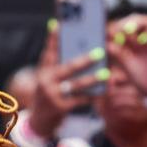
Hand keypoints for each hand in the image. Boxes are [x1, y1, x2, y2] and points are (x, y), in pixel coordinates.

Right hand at [26, 22, 107, 139]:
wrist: (39, 121)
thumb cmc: (49, 91)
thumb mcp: (47, 76)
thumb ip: (55, 58)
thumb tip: (59, 29)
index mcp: (43, 70)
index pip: (50, 51)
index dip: (55, 38)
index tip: (61, 25)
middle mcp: (46, 81)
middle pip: (68, 67)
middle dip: (85, 60)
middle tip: (99, 53)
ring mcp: (52, 95)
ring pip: (77, 84)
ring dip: (93, 79)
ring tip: (106, 73)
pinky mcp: (61, 108)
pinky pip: (81, 100)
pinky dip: (92, 94)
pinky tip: (103, 89)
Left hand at [106, 12, 146, 100]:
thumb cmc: (136, 72)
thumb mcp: (125, 63)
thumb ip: (118, 53)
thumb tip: (107, 44)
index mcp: (132, 35)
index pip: (124, 23)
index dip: (117, 24)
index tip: (108, 29)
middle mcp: (144, 32)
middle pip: (136, 18)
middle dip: (126, 22)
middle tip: (117, 28)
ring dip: (138, 23)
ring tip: (128, 30)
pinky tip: (143, 38)